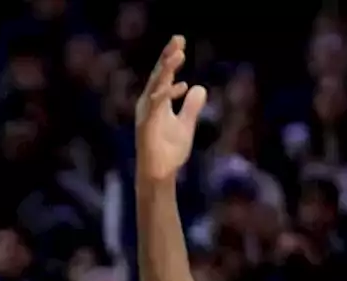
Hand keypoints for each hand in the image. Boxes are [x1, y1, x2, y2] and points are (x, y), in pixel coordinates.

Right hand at [134, 36, 206, 182]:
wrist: (160, 174)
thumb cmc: (169, 151)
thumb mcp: (186, 124)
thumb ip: (191, 106)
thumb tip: (199, 87)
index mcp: (157, 101)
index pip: (164, 74)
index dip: (171, 58)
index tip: (180, 42)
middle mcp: (149, 103)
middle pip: (159, 74)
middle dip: (168, 56)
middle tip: (179, 39)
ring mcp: (147, 114)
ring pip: (156, 85)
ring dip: (167, 69)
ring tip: (179, 54)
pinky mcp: (148, 125)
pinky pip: (156, 105)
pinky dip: (167, 94)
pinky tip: (180, 85)